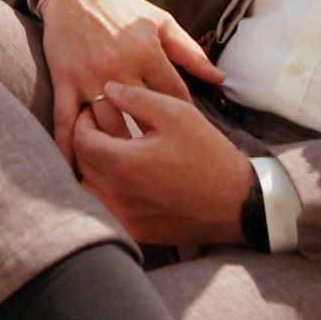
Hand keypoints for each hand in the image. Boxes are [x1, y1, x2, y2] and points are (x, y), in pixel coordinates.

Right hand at [40, 0, 223, 168]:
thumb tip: (219, 79)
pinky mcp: (64, 81)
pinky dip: (69, 147)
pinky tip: (76, 169)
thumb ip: (190, 52)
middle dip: (150, 146)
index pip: (173, 98)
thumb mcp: (160, 22)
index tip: (187, 136)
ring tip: (127, 172)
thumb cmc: (121, 7)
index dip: (182, 119)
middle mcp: (119, 68)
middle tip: (160, 167)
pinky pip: (65, 120)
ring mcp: (89, 77)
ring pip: (105, 127)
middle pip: (139, 121)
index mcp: (147, 53)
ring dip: (116, 152)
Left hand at [72, 81, 253, 246]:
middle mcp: (119, 195)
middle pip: (81, 164)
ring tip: (111, 151)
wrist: (239, 203)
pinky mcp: (137, 232)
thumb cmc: (210, 154)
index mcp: (125, 163)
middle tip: (101, 127)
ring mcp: (126, 217)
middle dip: (86, 142)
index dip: (83, 120)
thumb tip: (107, 88)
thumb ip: (137, 98)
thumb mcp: (177, 113)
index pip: (81, 140)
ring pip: (88, 189)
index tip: (94, 111)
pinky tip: (123, 177)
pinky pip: (105, 210)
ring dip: (92, 168)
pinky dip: (104, 192)